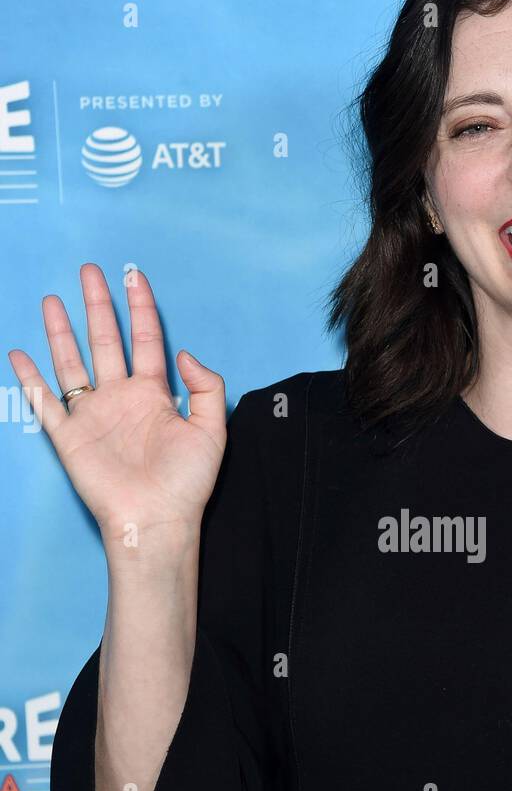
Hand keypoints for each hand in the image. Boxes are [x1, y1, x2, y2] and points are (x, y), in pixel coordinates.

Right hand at [8, 264, 226, 552]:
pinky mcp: (70, 437)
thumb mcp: (212, 429)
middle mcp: (121, 399)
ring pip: (72, 363)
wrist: (156, 520)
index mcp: (155, 395)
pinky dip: (30, 379)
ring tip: (53, 300)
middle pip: (106, 341)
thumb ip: (206, 386)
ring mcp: (93, 416)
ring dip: (61, 332)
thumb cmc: (187, 483)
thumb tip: (183, 353)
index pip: (146, 340)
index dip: (141, 308)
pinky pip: (45, 402)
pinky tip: (18, 353)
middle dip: (98, 305)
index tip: (134, 276)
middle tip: (90, 271)